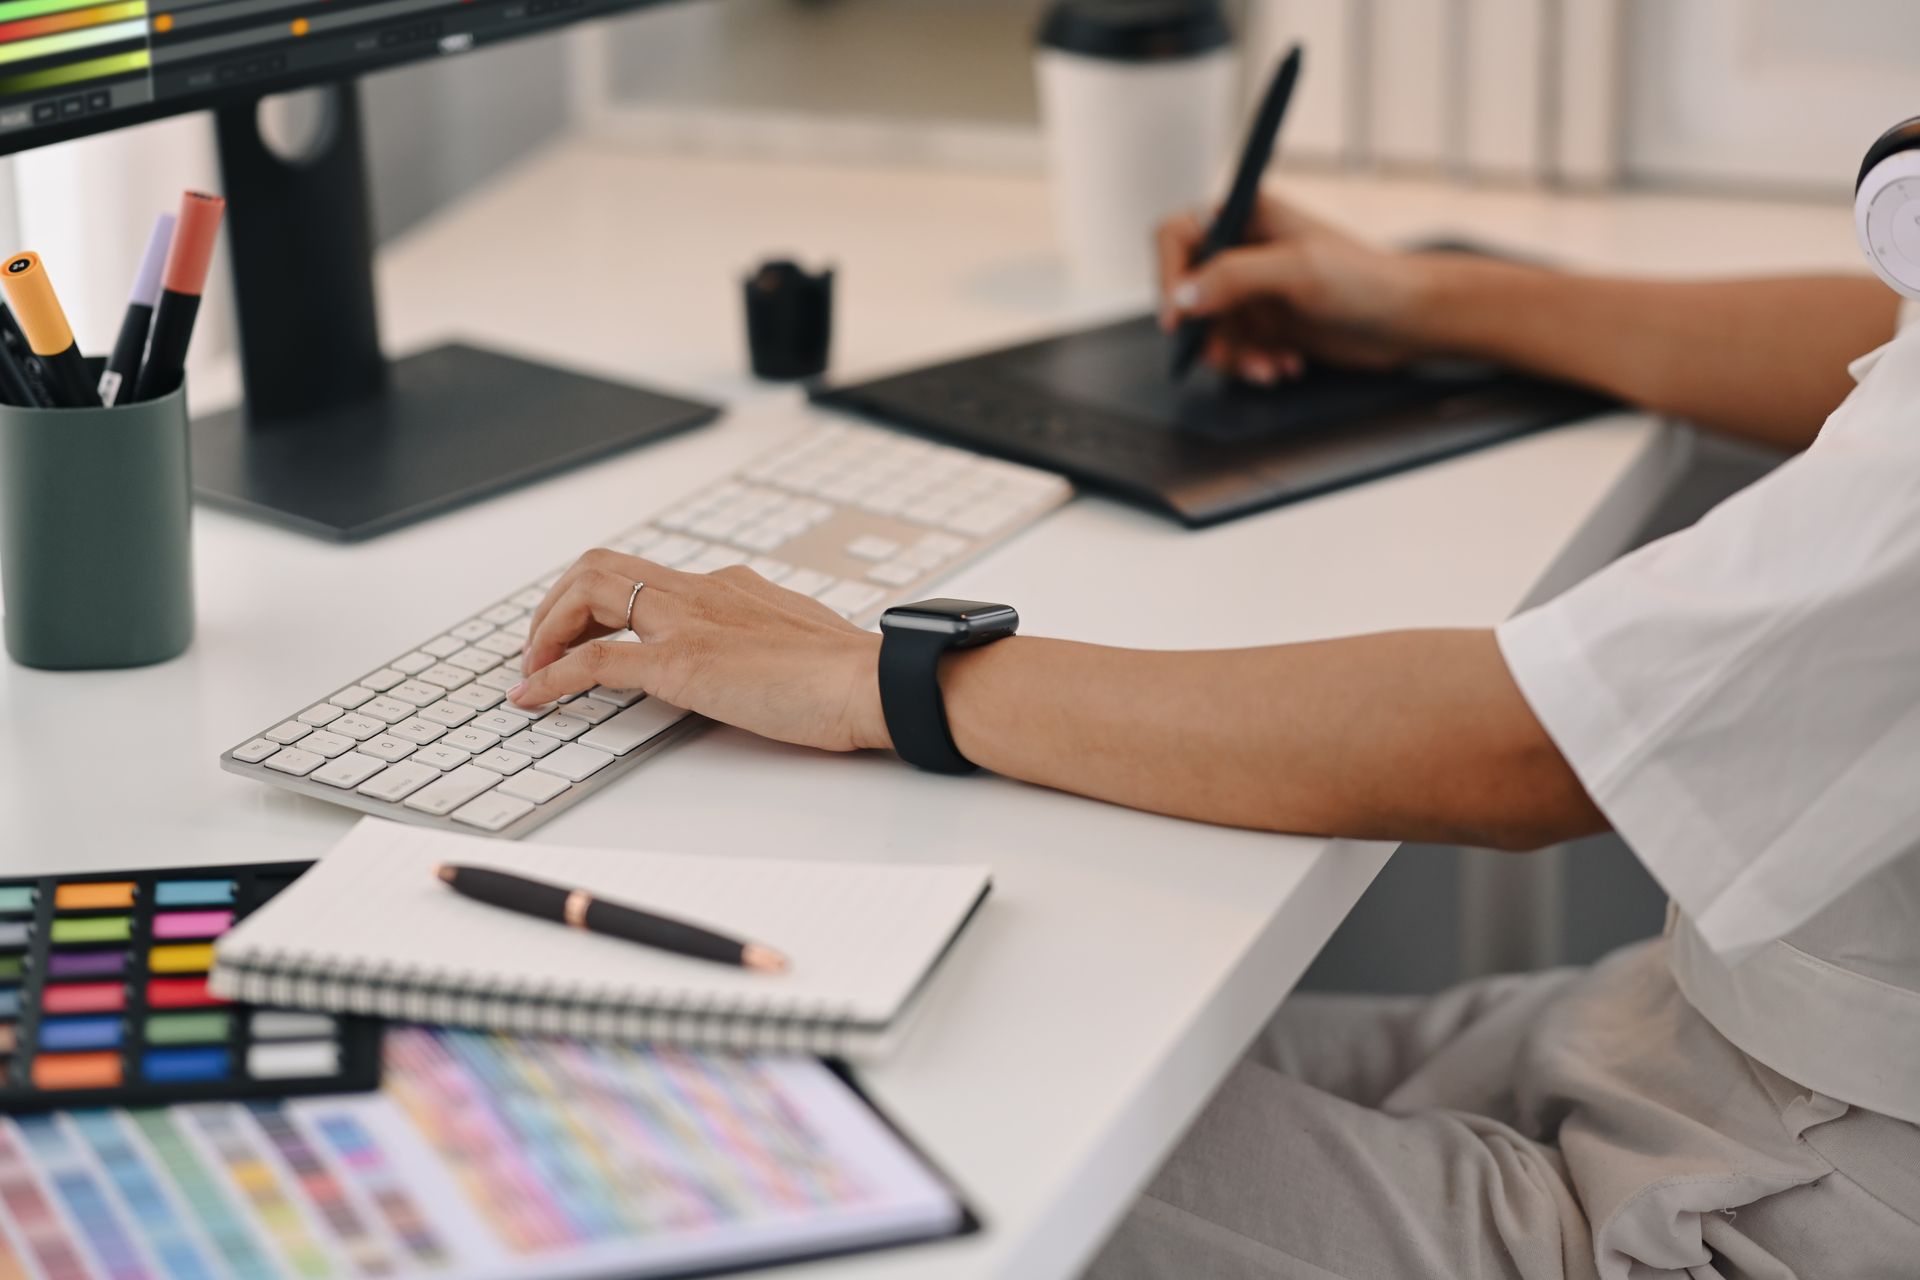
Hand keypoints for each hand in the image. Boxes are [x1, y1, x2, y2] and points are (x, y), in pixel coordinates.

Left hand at [511, 549, 890, 753]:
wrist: (872, 682)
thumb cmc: (851, 674)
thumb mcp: (798, 643)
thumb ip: (763, 642)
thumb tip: (752, 663)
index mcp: (729, 586)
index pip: (646, 576)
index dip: (599, 600)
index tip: (584, 631)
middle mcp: (702, 591)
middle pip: (600, 567)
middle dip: (557, 603)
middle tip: (540, 647)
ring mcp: (689, 623)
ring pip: (588, 593)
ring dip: (546, 628)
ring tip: (530, 668)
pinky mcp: (682, 664)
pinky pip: (595, 660)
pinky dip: (551, 675)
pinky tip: (533, 697)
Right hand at [1156, 194, 1432, 382]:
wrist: (1409, 320)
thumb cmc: (1366, 279)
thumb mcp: (1295, 270)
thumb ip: (1232, 278)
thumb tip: (1180, 299)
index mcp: (1247, 216)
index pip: (1177, 236)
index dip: (1167, 276)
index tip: (1176, 318)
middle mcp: (1244, 252)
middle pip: (1186, 292)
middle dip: (1205, 331)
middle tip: (1224, 354)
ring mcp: (1253, 291)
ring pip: (1207, 330)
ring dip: (1232, 356)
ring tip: (1267, 366)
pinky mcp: (1266, 325)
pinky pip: (1234, 350)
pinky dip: (1252, 364)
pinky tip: (1285, 365)